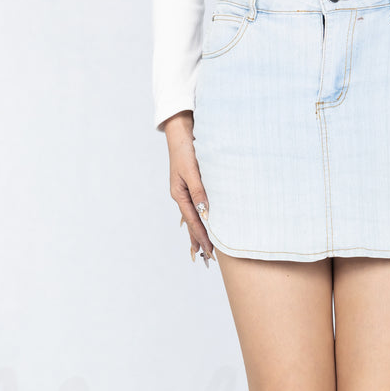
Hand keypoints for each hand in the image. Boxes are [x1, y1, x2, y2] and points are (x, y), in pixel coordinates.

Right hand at [163, 111, 214, 266]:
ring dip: (198, 233)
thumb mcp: (192, 171)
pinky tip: (202, 226)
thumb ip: (199, 192)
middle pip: (191, 223)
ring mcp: (185, 192)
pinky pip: (196, 208)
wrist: (181, 132)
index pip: (193, 221)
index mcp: (179, 194)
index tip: (210, 251)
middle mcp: (181, 196)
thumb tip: (206, 213)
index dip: (201, 237)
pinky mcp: (191, 186)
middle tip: (209, 258)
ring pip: (193, 217)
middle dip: (199, 240)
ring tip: (202, 249)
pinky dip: (199, 220)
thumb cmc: (186, 150)